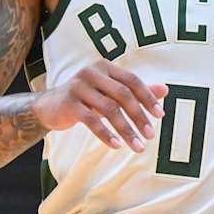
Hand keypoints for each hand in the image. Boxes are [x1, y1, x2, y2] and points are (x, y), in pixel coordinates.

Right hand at [33, 62, 166, 153]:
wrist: (48, 107)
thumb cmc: (85, 99)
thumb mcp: (110, 93)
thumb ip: (135, 91)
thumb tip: (165, 90)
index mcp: (105, 67)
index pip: (132, 80)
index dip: (148, 97)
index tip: (160, 116)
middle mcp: (92, 72)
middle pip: (123, 94)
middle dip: (139, 116)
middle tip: (151, 135)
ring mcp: (79, 86)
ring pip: (109, 109)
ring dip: (126, 130)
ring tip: (138, 146)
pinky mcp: (69, 103)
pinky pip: (91, 120)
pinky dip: (106, 134)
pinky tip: (116, 145)